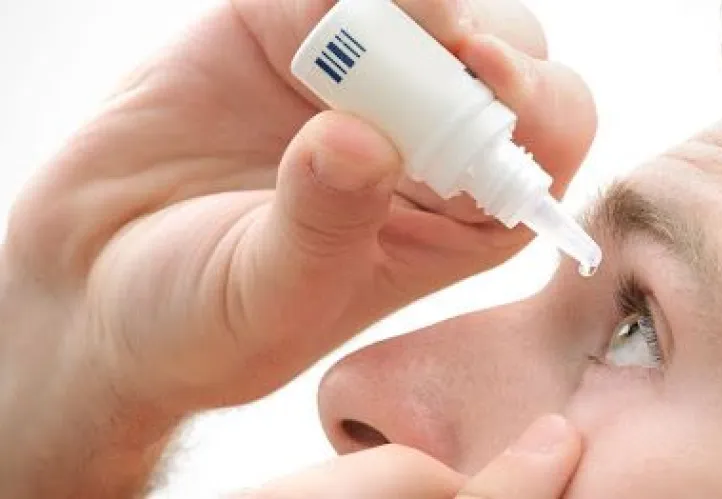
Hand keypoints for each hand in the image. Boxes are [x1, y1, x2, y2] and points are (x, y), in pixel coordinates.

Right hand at [0, 0, 595, 494]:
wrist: (93, 287)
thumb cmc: (199, 324)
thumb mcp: (269, 301)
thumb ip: (324, 228)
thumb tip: (363, 138)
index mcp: (461, 217)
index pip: (546, 137)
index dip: (535, 98)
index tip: (484, 73)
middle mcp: (425, 140)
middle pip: (504, 51)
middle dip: (470, 40)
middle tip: (421, 42)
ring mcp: (359, 80)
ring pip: (426, 3)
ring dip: (400, 4)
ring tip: (329, 29)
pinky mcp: (284, 31)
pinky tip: (284, 19)